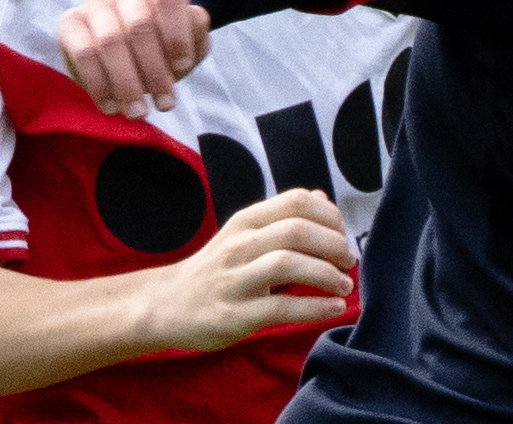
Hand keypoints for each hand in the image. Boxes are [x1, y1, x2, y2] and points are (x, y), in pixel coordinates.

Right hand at [59, 0, 209, 116]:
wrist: (131, 47)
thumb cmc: (166, 44)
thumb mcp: (190, 41)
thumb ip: (197, 30)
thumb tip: (195, 17)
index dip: (177, 33)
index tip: (183, 66)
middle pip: (139, 24)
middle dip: (154, 70)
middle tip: (165, 104)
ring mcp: (95, 2)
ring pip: (110, 41)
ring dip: (126, 83)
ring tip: (139, 113)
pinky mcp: (70, 23)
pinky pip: (83, 53)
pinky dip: (99, 84)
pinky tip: (111, 107)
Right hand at [135, 189, 355, 353]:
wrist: (164, 306)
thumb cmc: (216, 269)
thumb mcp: (245, 234)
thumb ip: (283, 217)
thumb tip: (323, 198)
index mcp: (245, 221)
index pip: (296, 201)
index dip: (330, 216)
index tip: (342, 235)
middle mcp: (239, 245)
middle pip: (297, 230)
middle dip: (333, 244)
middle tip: (348, 262)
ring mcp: (234, 280)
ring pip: (288, 264)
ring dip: (327, 274)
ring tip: (344, 286)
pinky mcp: (234, 315)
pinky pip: (281, 307)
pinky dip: (315, 307)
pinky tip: (333, 308)